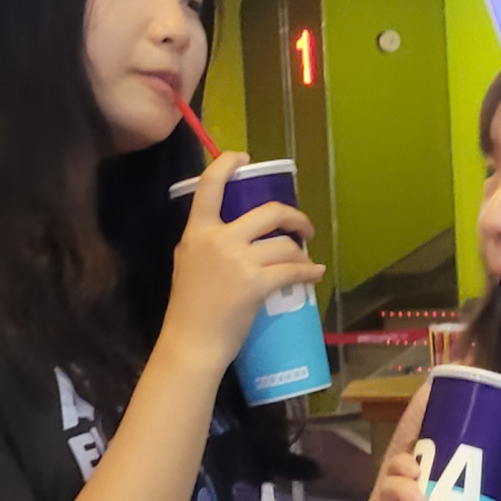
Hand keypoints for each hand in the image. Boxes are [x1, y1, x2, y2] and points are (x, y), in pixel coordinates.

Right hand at [162, 152, 325, 374]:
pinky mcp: (256, 284)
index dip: (228, 164)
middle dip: (294, 217)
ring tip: (305, 261)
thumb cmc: (188, 309)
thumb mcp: (185, 262)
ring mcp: (239, 261)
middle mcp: (219, 239)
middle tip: (304, 228)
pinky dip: (308, 272)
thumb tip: (229, 230)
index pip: (210, 186)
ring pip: (284, 245)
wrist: (191, 342)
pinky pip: (292, 271)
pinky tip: (315, 274)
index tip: (244, 158)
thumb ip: (203, 241)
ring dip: (301, 253)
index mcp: (197, 231)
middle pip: (268, 212)